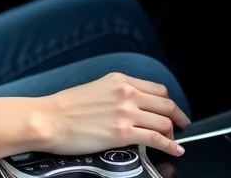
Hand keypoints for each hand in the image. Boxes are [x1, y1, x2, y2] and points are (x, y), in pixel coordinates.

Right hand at [36, 72, 190, 157]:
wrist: (49, 119)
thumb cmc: (65, 107)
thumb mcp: (95, 89)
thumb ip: (116, 93)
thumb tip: (131, 106)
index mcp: (119, 80)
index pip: (157, 89)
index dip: (168, 102)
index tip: (171, 110)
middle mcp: (126, 93)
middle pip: (166, 104)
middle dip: (177, 116)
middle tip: (181, 124)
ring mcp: (126, 113)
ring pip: (165, 122)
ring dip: (173, 133)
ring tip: (174, 140)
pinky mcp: (124, 133)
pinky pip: (157, 139)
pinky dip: (171, 146)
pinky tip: (175, 150)